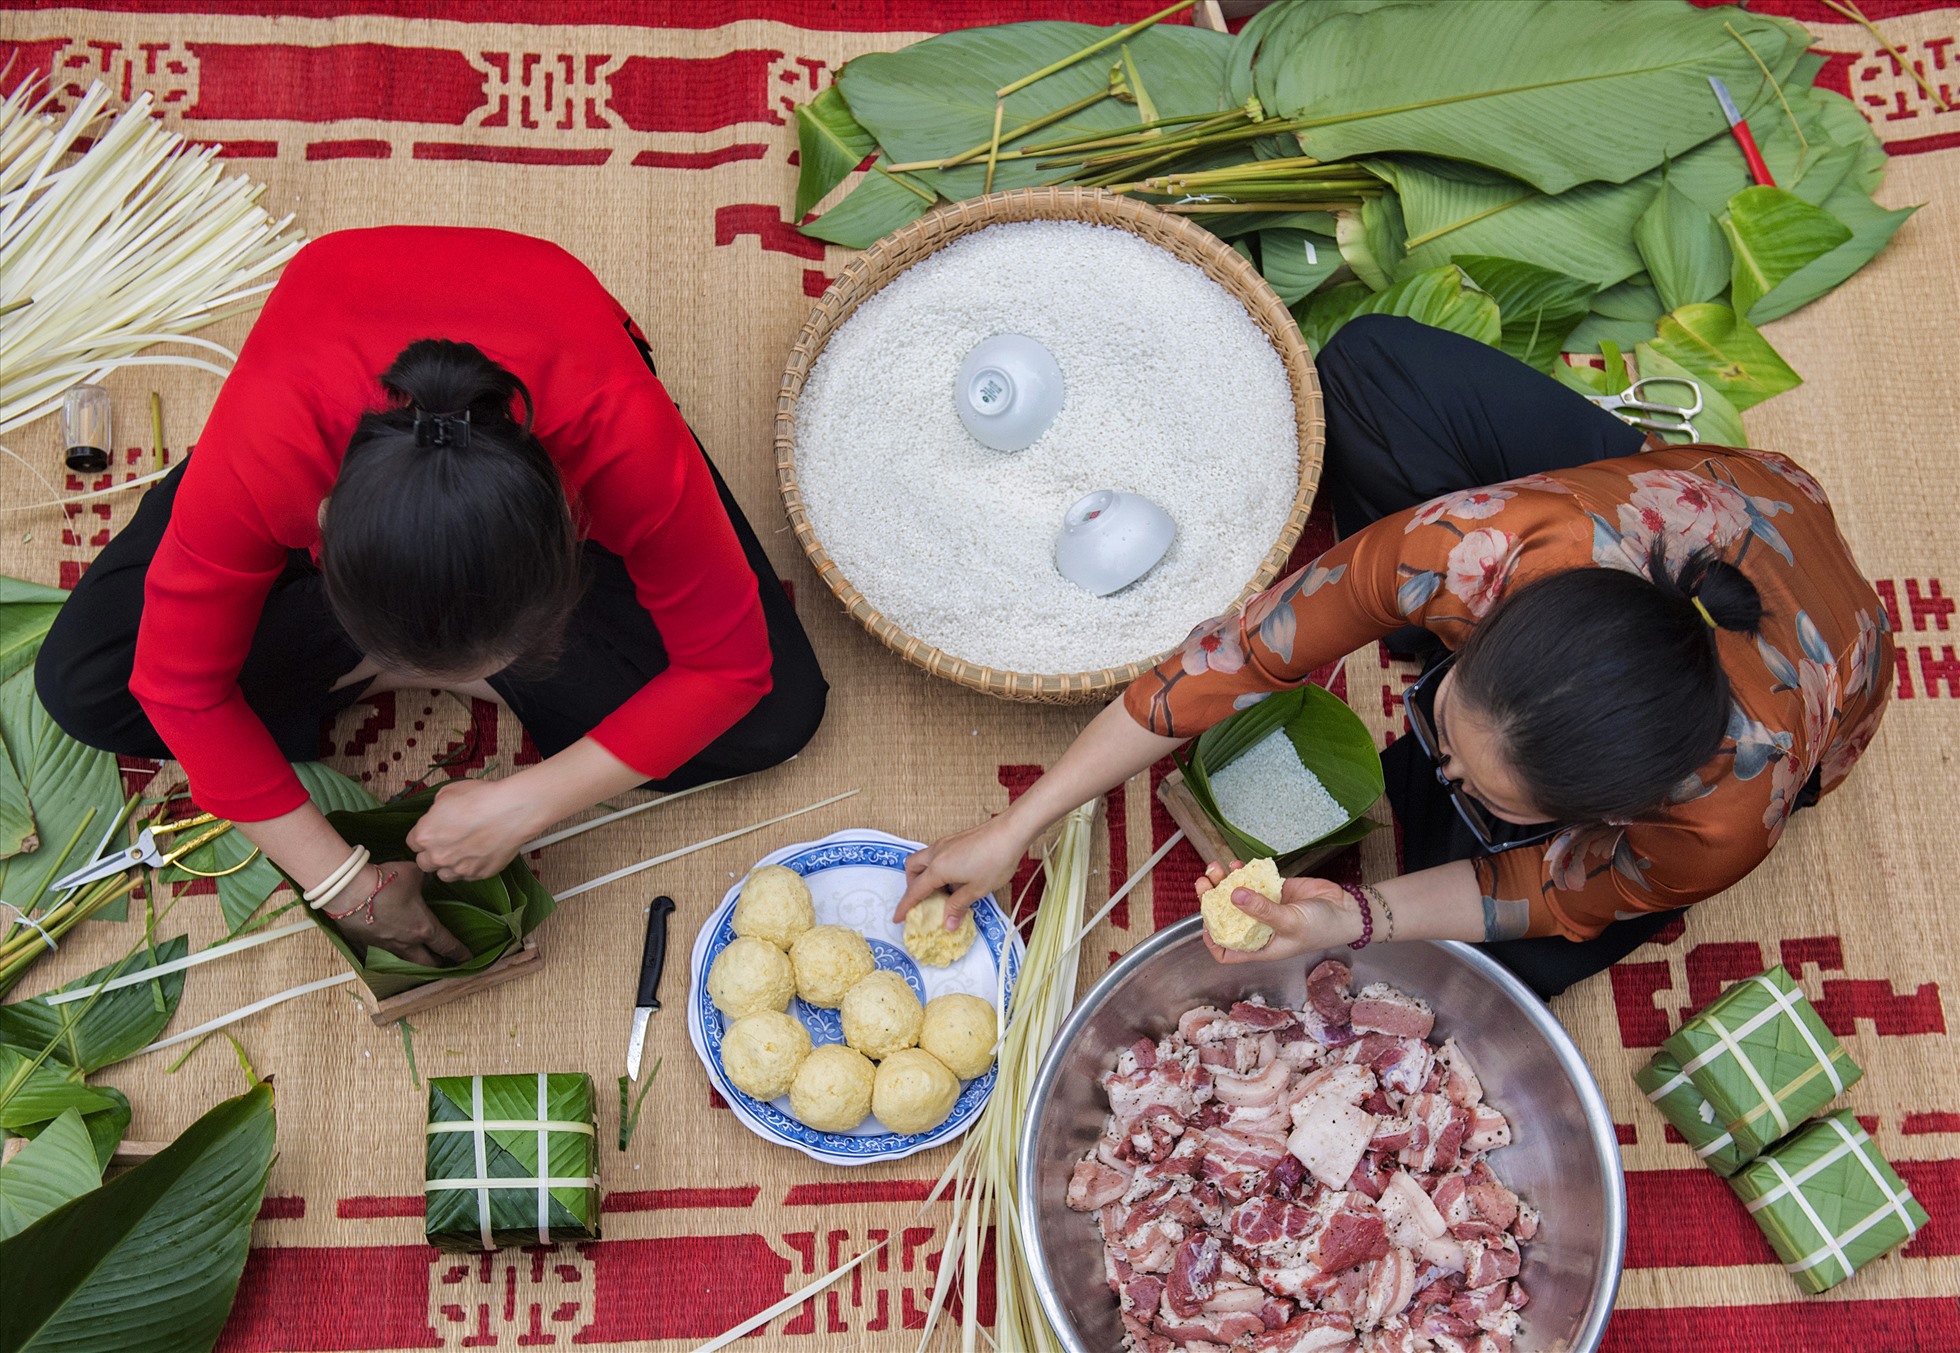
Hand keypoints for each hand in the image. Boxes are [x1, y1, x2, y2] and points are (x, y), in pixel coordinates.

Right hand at [323, 862, 471, 967]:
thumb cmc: (384, 881)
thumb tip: (429, 873)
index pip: (447, 945)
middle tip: (443, 961)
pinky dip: (386, 956)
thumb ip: (425, 877)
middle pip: (427, 963)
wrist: (348, 890)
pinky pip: (379, 956)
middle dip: (438, 964)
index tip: (467, 958)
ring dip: (414, 962)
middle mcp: (406, 942)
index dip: (460, 953)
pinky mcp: (365, 945)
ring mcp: (384, 946)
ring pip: (404, 962)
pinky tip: (386, 951)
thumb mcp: (414, 873)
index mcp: (424, 927)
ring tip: (419, 958)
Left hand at [406, 778, 540, 881]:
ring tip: (462, 851)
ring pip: (444, 875)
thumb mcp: (448, 793)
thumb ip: (436, 810)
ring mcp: (459, 868)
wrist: (511, 810)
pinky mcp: (479, 874)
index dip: (424, 836)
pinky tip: (479, 852)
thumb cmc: (482, 798)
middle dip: (433, 853)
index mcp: (425, 835)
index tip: (433, 832)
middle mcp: (438, 856)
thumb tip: (439, 815)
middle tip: (447, 842)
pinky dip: (470, 867)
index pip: (412, 843)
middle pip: (424, 863)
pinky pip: (468, 876)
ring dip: (449, 865)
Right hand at [894, 814, 1035, 930]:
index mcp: (937, 869)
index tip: (897, 918)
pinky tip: (957, 877)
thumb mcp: (977, 889)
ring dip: (925, 875)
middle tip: (925, 901)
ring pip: (923, 859)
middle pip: (911, 869)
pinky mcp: (955, 839)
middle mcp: (936, 854)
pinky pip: (936, 855)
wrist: (1011, 831)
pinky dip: (938, 868)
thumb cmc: (995, 861)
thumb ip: (958, 906)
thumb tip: (947, 925)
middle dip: (912, 885)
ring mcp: (945, 843)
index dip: (905, 907)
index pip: (914, 891)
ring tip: (944, 891)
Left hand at [1194, 860, 1363, 965]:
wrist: (1347, 910)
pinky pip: (1252, 880)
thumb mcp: (1289, 922)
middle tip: (1203, 883)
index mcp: (1260, 946)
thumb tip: (1233, 896)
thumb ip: (1262, 910)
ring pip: (1235, 895)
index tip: (1204, 922)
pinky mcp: (1274, 890)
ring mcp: (1265, 907)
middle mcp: (1258, 928)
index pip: (1227, 951)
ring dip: (1223, 882)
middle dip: (1211, 900)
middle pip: (1226, 917)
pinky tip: (1236, 864)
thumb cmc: (1321, 928)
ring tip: (1216, 868)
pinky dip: (1242, 872)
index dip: (1212, 940)